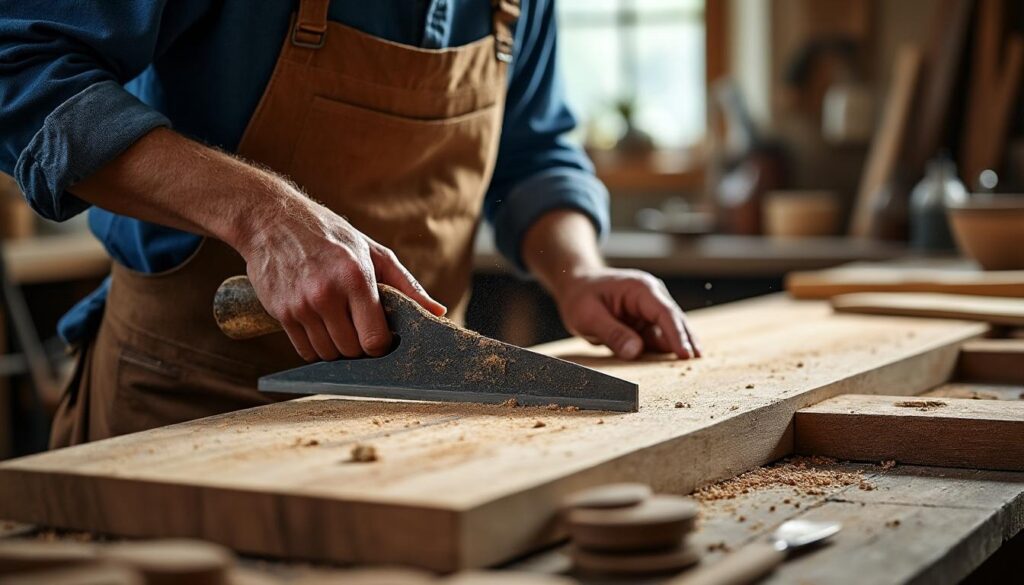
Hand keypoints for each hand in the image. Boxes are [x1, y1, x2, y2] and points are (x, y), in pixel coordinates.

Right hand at [235, 190, 444, 361]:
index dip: (381, 345)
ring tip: (338, 322)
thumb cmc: (330, 234)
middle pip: (352, 351)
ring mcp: (301, 305)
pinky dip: (315, 346)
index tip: (381, 336)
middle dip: (360, 346)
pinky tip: (319, 324)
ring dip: (337, 347)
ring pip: (328, 354)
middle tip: (359, 327)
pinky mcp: (280, 312)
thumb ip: (406, 286)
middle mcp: (327, 293)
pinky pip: (304, 350)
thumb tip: (438, 312)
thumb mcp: (373, 252)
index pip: (375, 340)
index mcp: (356, 277)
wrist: (271, 219)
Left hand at [554, 267, 699, 359]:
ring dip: (679, 347)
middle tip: (696, 363)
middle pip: (675, 321)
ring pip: (670, 332)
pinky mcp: (647, 324)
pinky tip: (674, 365)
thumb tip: (635, 351)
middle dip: (686, 341)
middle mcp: (652, 297)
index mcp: (640, 289)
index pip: (664, 313)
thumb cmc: (581, 296)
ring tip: (691, 367)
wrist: (577, 286)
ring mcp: (651, 311)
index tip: (685, 354)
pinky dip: (666, 351)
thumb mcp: (588, 316)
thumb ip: (612, 333)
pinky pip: (659, 339)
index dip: (676, 335)